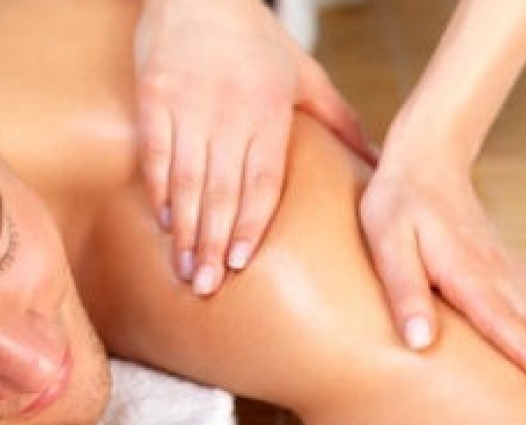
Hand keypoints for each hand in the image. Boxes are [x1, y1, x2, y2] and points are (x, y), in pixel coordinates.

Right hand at [134, 0, 372, 294]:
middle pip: (220, 190)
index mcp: (268, 110)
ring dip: (185, 229)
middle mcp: (226, 113)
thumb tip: (373, 159)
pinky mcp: (152, 99)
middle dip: (213, 243)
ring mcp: (185, 106)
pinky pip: (155, 156)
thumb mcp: (304, 72)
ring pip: (186, 180)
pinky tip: (163, 223)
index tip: (241, 263)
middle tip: (206, 286)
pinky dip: (159, 191)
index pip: (260, 179)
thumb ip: (336, 118)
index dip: (250, 224)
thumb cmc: (255, 36)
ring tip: (184, 268)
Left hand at [360, 146, 525, 373]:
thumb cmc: (399, 203)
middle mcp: (492, 275)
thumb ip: (405, 291)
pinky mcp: (496, 263)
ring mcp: (499, 267)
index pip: (500, 324)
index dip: (522, 357)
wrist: (427, 159)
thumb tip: (420, 342)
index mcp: (465, 275)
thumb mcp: (388, 244)